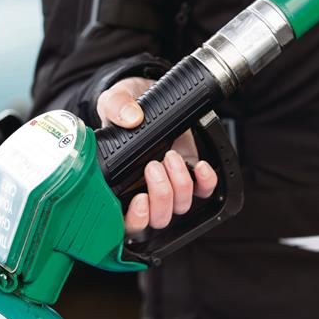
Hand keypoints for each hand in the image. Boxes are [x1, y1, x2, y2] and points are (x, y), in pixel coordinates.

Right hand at [96, 77, 217, 233]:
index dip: (135, 219)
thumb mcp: (113, 100)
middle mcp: (142, 190)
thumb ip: (116, 106)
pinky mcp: (189, 174)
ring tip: (170, 155)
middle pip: (158, 219)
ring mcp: (169, 184)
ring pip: (180, 206)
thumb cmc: (124, 107)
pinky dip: (205, 181)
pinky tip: (199, 165)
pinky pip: (204, 191)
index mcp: (117, 185)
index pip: (125, 222)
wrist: (144, 96)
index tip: (140, 198)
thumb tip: (132, 118)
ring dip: (180, 184)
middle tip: (153, 166)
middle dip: (161, 195)